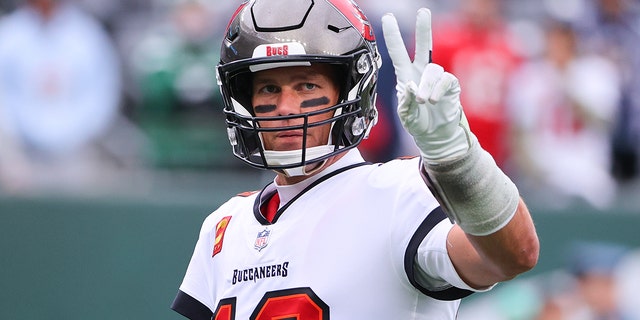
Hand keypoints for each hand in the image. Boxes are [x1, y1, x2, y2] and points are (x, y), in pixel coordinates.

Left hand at [381, 8, 472, 161]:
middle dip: (424, 28)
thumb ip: (405, 103)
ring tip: (423, 101)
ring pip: (432, 69)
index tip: (388, 18)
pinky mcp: (451, 85)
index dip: (393, 35)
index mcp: (406, 76)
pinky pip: (445, 80)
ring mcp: (437, 78)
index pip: (398, 52)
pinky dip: (437, 91)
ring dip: (426, 85)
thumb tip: (410, 86)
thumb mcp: (406, 117)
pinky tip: (433, 101)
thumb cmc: (419, 124)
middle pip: (424, 45)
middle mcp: (422, 73)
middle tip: (423, 12)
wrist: (437, 137)